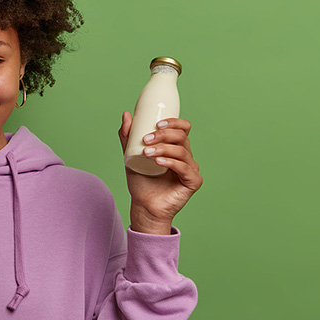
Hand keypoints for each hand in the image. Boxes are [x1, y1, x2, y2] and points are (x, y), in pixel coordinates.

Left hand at [118, 112, 202, 234]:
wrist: (143, 206)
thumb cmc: (140, 182)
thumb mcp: (130, 156)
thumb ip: (128, 137)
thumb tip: (126, 114)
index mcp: (175, 147)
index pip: (183, 128)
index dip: (174, 122)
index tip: (157, 123)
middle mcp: (186, 156)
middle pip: (182, 137)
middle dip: (164, 134)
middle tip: (146, 139)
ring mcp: (191, 169)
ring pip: (182, 151)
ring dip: (163, 149)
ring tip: (147, 153)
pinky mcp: (193, 182)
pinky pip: (185, 168)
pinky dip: (171, 162)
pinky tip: (158, 162)